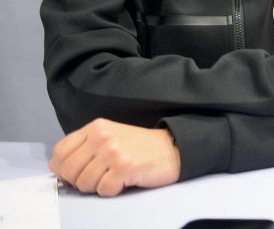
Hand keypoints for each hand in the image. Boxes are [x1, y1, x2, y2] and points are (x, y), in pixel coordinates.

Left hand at [49, 119, 179, 196]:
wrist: (173, 148)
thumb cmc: (140, 147)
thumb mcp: (109, 138)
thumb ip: (82, 148)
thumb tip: (55, 166)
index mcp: (96, 127)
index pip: (60, 151)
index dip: (63, 168)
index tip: (76, 172)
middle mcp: (102, 137)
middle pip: (68, 170)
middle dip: (79, 181)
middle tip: (98, 178)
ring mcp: (113, 152)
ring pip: (83, 183)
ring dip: (96, 187)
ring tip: (112, 177)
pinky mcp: (124, 167)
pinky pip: (103, 190)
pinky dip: (111, 191)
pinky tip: (123, 181)